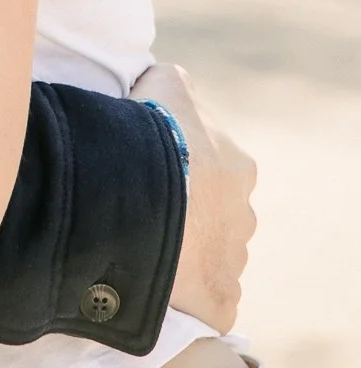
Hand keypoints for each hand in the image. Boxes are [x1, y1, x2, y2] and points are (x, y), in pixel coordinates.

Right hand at [130, 63, 254, 332]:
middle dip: (187, 212)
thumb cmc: (152, 133)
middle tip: (145, 207)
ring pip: (209, 256)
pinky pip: (204, 298)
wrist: (141, 194)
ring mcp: (233, 262)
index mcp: (239, 168)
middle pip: (215, 215)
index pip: (214, 166)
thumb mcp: (166, 83)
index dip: (180, 165)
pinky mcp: (220, 302)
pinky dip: (184, 292)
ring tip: (142, 241)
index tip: (150, 167)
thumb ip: (177, 86)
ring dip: (184, 251)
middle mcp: (244, 217)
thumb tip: (173, 88)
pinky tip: (156, 279)